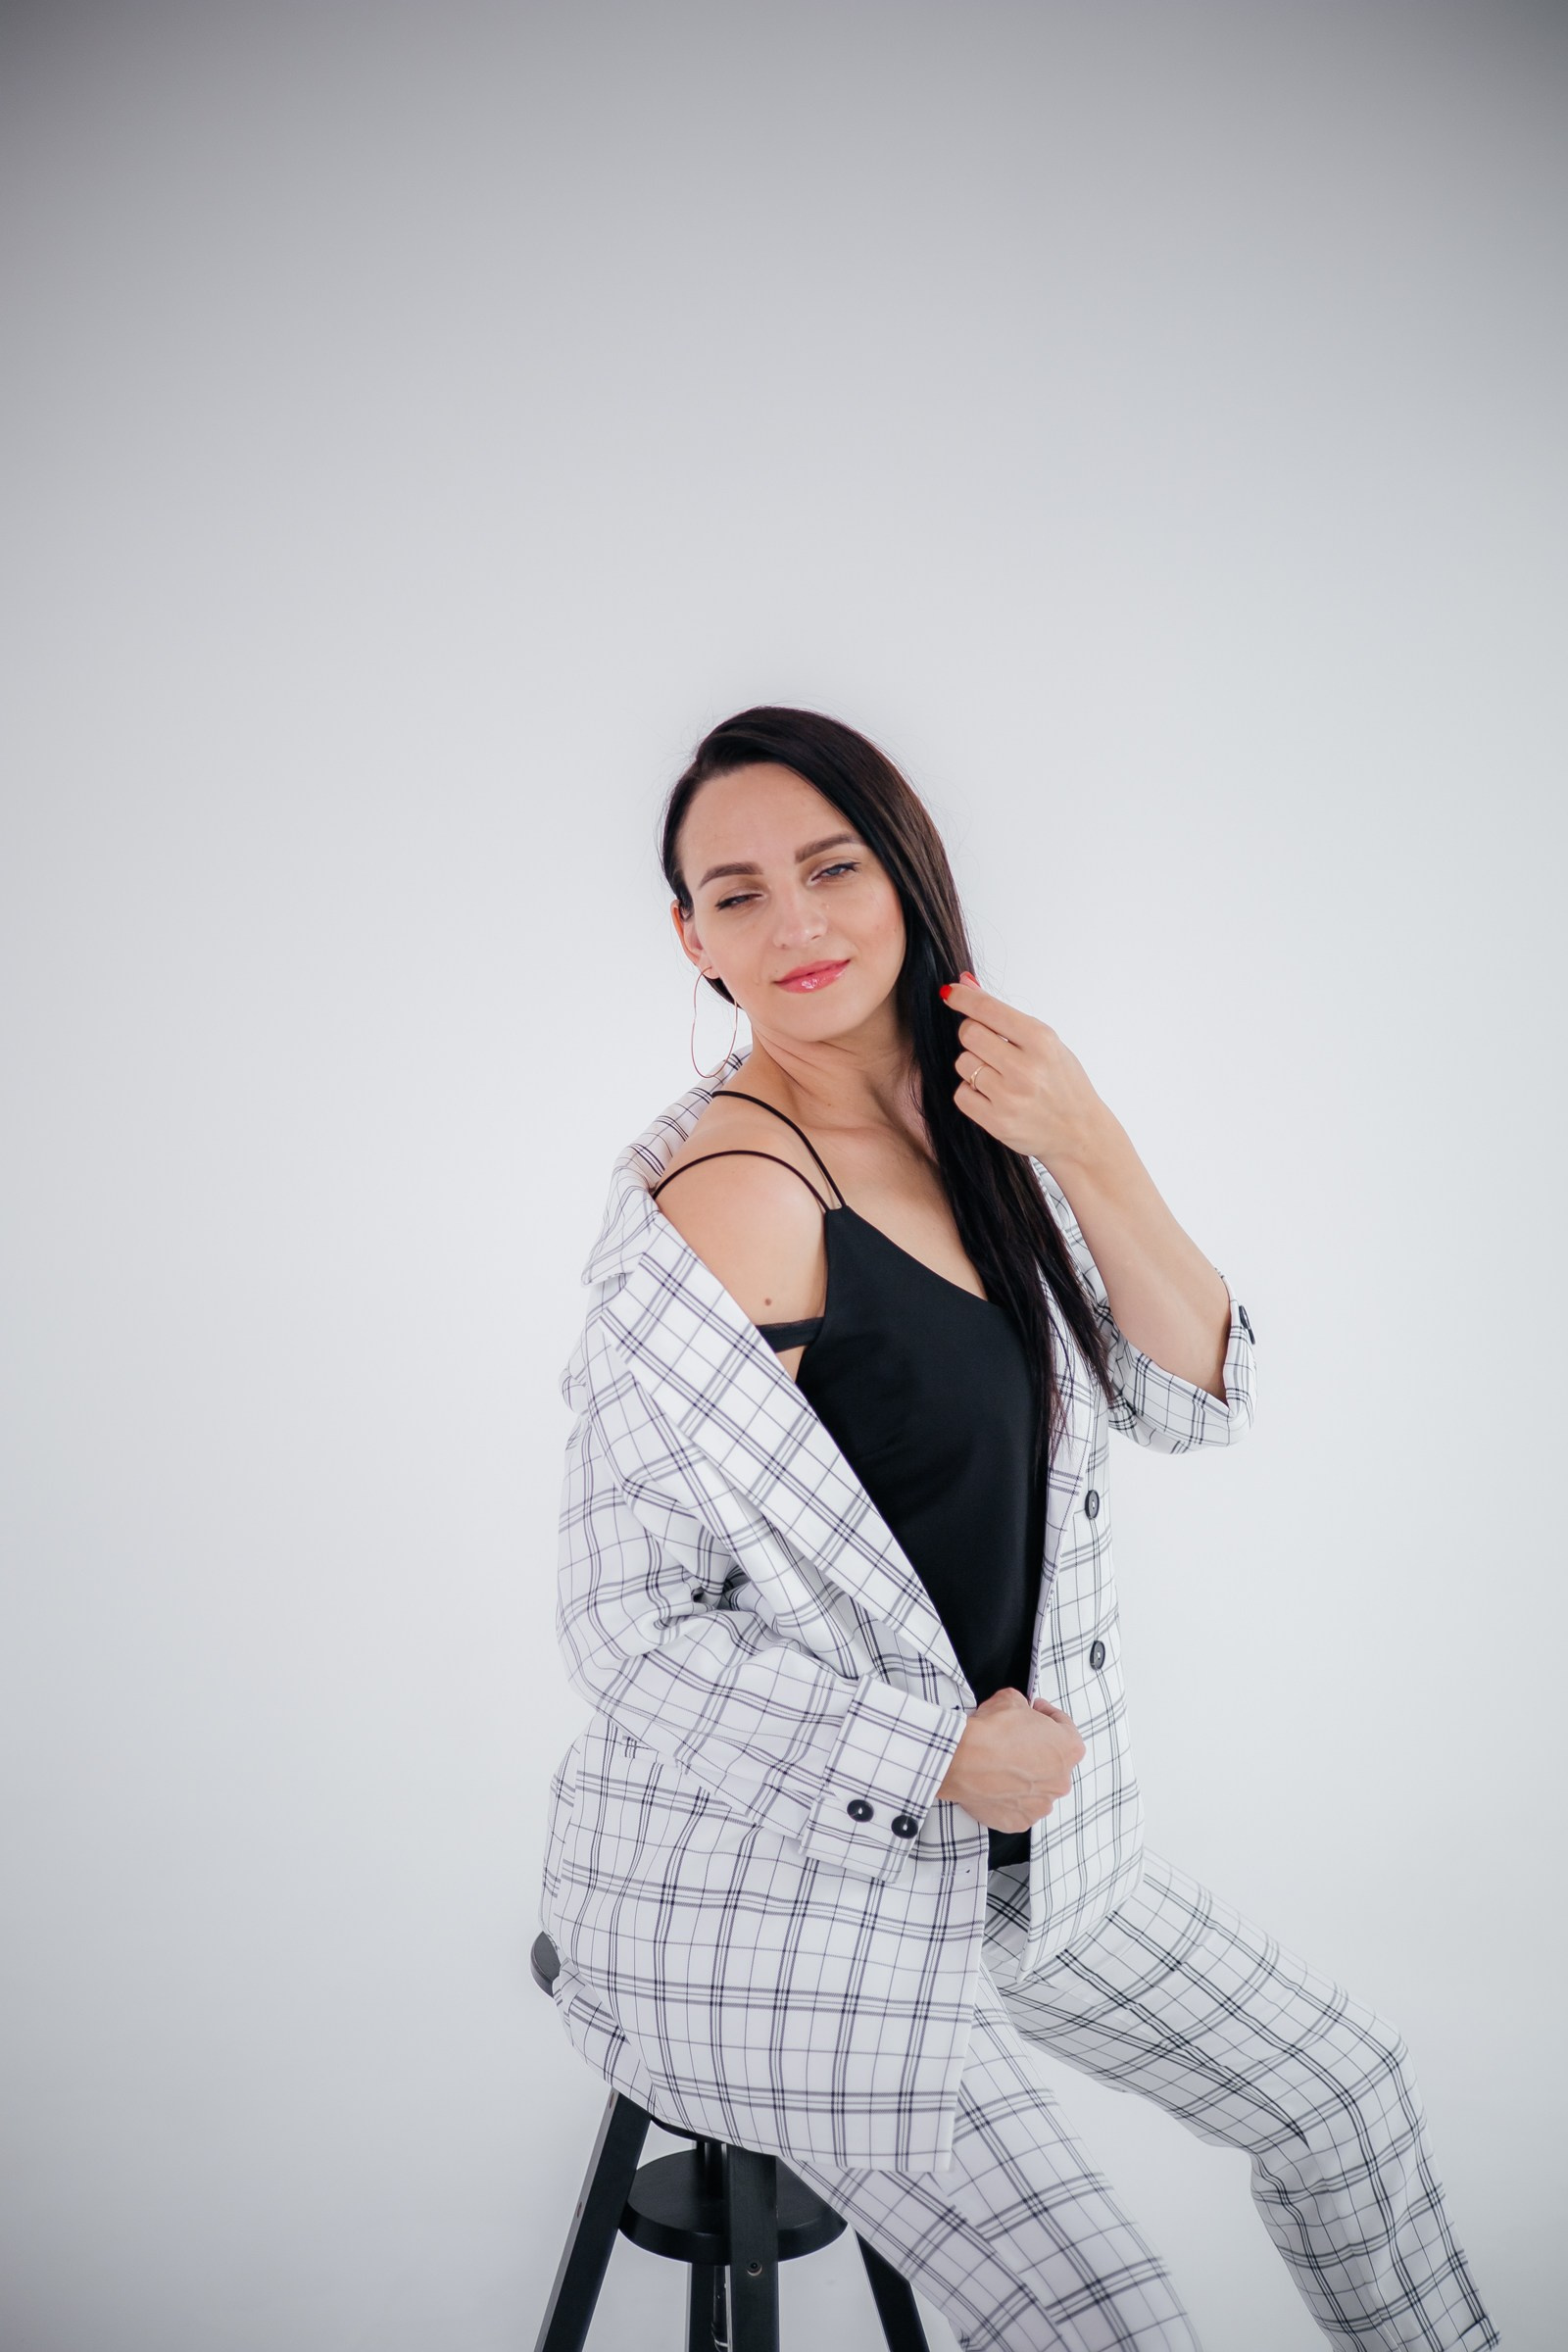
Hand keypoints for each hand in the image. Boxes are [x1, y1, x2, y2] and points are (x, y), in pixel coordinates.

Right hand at [934, 1688, 1086, 1833]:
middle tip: (1015, 1740)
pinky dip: (1009, 1798)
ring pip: (1037, 1789)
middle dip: (1037, 1751)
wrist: (962, 1759)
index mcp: (1068, 1749)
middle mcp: (1061, 1781)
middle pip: (1053, 1763)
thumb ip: (1023, 1705)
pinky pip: (1018, 1807)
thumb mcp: (1011, 1699)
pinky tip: (994, 1784)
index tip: (1036, 1713)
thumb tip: (1018, 1708)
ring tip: (1002, 1765)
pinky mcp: (1020, 1821)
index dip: (1049, 1717)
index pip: (1066, 1729)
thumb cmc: (991, 1733)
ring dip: (1024, 1778)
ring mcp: (1041, 1804)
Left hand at [939, 970, 1107, 1174]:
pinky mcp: (997, 1121)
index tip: (949, 993)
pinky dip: (971, 1092)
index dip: (962, 998)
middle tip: (988, 1045)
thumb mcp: (1046, 1042)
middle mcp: (1025, 1068)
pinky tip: (992, 1096)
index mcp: (1041, 1041)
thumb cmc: (1063, 1083)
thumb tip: (966, 984)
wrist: (1079, 1133)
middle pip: (969, 1034)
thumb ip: (1005, 1015)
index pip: (988, 1009)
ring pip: (963, 1063)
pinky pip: (961, 1094)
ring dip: (973, 1066)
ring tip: (997, 1076)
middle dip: (972, 1034)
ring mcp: (1010, 1097)